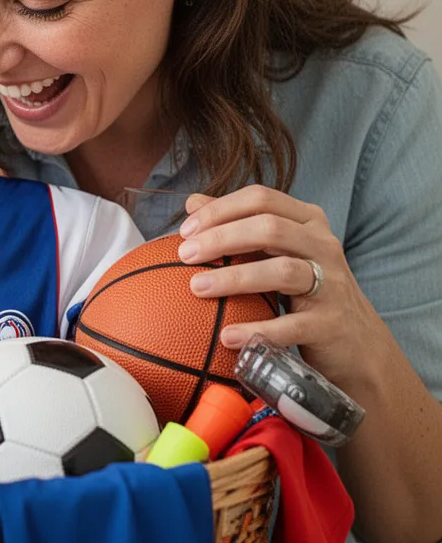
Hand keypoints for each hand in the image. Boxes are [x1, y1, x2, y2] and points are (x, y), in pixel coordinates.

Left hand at [177, 185, 388, 386]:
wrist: (357, 343)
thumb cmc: (305, 290)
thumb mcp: (275, 252)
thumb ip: (238, 226)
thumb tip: (192, 202)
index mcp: (307, 221)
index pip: (261, 199)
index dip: (220, 209)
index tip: (185, 230)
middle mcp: (322, 245)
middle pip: (270, 228)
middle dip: (222, 238)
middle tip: (185, 254)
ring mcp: (331, 283)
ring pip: (282, 271)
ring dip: (235, 278)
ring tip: (196, 288)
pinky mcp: (330, 323)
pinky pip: (291, 325)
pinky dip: (257, 330)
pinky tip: (226, 336)